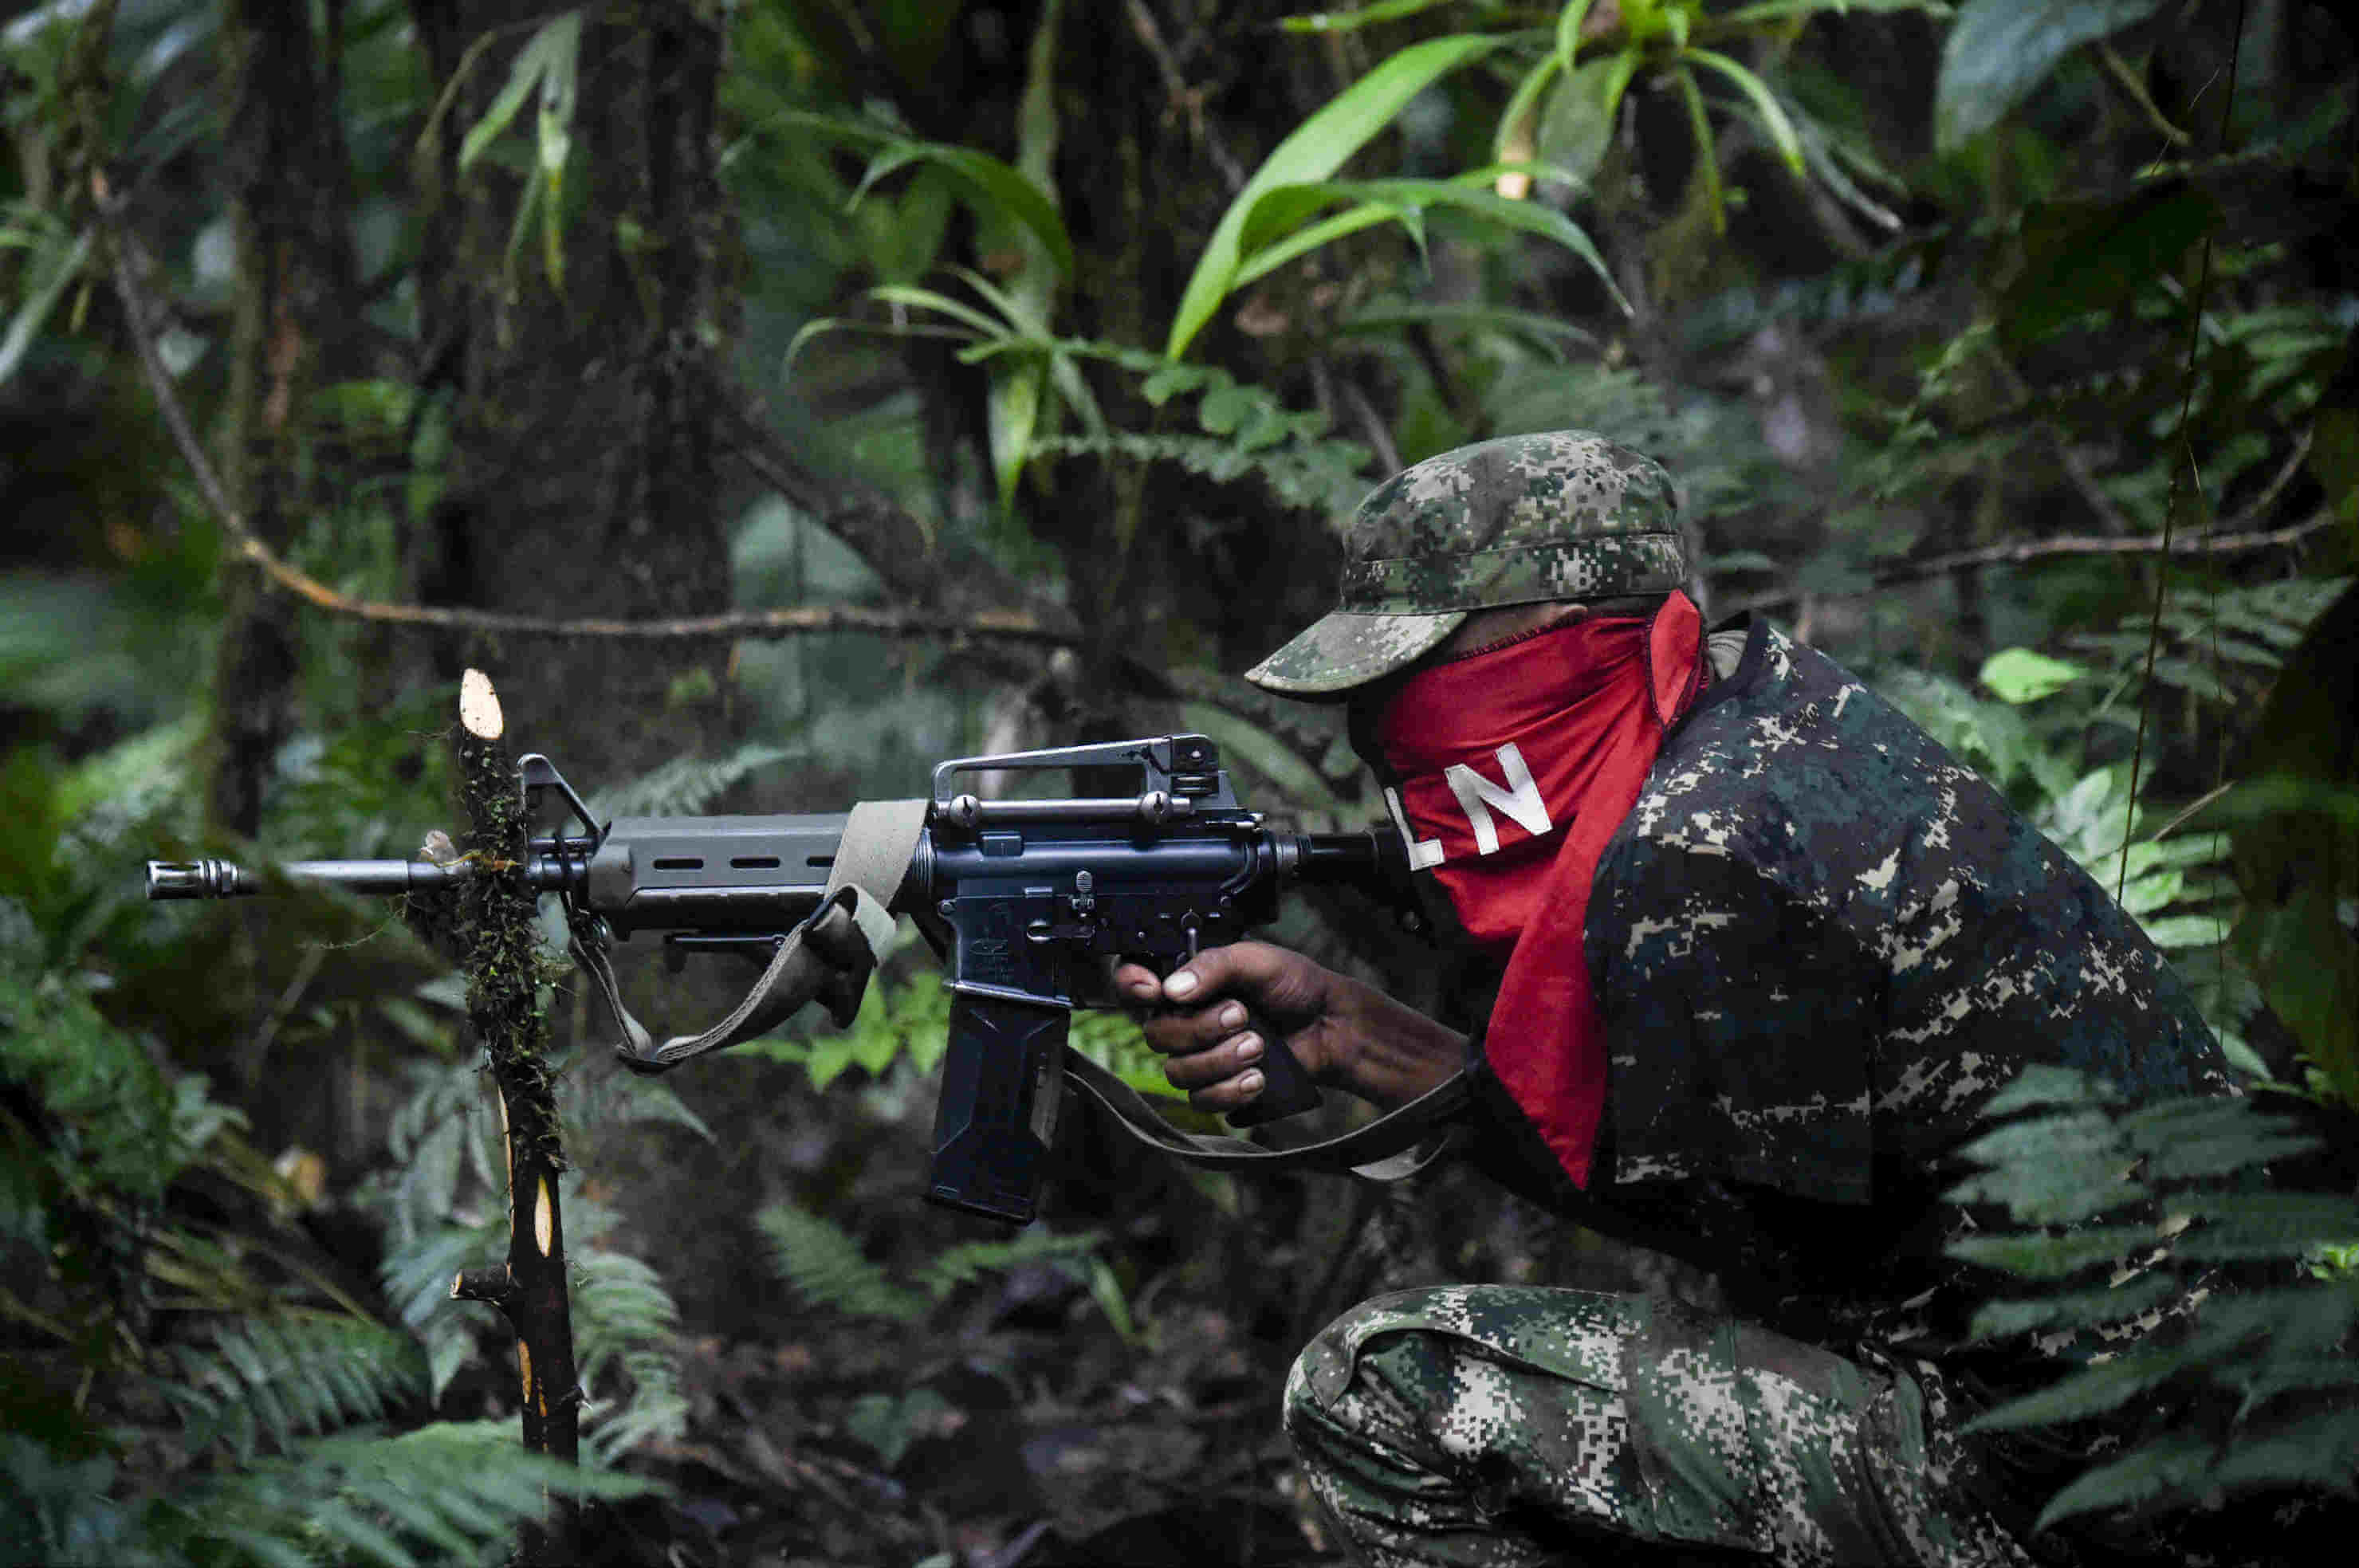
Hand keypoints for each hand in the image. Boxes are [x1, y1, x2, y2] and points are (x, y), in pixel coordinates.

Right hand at [1112, 941, 1465, 1114]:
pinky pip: (1203, 1102)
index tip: (1153, 989)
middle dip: (1200, 1029)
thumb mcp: (1257, 959)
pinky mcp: (1219, 1091)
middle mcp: (1185, 1021)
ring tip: (1258, 1046)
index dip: (1130, 986)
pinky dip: (1231, 1091)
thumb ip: (1213, 965)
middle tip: (1242, 1015)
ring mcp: (1200, 1059)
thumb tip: (1172, 989)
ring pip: (1177, 1073)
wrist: (1334, 1026)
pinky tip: (1259, 1078)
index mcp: (1187, 984)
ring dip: (1219, 1060)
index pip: (1132, 985)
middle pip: (1155, 1035)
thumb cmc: (1297, 985)